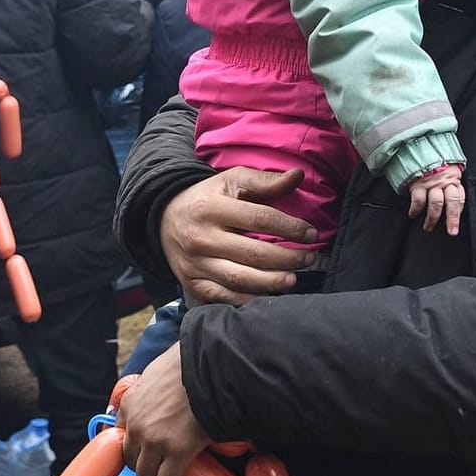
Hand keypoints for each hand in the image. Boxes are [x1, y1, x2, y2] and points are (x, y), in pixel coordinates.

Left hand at [118, 343, 211, 475]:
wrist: (211, 366)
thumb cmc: (188, 365)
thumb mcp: (156, 372)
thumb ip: (148, 388)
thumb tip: (153, 393)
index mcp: (130, 404)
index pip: (121, 435)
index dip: (135, 443)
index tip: (144, 447)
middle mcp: (137, 425)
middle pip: (130, 458)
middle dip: (144, 462)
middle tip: (158, 461)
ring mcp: (155, 441)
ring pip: (145, 474)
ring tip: (167, 473)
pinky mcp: (178, 451)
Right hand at [160, 167, 318, 305]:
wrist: (163, 219)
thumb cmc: (208, 198)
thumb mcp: (232, 181)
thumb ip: (265, 181)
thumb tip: (299, 175)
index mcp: (213, 208)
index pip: (260, 219)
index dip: (290, 228)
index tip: (311, 234)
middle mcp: (202, 238)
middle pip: (253, 254)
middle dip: (287, 259)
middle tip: (309, 258)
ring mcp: (195, 264)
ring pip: (239, 279)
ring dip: (271, 282)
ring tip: (293, 279)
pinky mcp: (191, 283)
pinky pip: (222, 297)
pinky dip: (246, 299)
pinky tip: (267, 294)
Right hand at [408, 164, 465, 234]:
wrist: (417, 145)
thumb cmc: (433, 159)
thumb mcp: (446, 167)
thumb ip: (450, 179)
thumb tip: (451, 194)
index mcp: (453, 178)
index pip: (460, 197)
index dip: (459, 210)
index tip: (456, 222)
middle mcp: (444, 182)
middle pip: (452, 203)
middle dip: (452, 219)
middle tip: (452, 231)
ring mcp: (431, 183)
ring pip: (436, 204)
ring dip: (432, 219)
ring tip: (428, 227)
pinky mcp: (418, 183)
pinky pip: (418, 200)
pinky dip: (415, 210)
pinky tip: (413, 214)